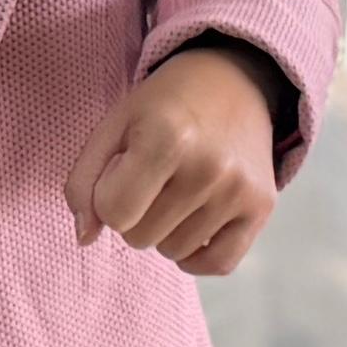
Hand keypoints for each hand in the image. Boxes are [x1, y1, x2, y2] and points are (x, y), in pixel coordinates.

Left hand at [64, 49, 278, 276]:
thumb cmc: (160, 108)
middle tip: (151, 177)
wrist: (231, 82)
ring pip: (173, 251)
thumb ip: (83, 182)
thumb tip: (85, 238)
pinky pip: (219, 264)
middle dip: (134, 213)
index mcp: (167, 139)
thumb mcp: (112, 128)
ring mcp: (241, 190)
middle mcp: (210, 168)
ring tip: (175, 188)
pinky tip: (191, 225)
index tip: (122, 170)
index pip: (114, 213)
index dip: (107, 196)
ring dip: (163, 229)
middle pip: (140, 237)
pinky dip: (197, 256)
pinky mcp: (262, 206)